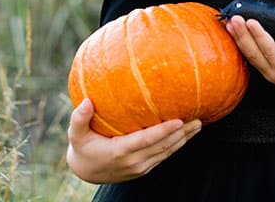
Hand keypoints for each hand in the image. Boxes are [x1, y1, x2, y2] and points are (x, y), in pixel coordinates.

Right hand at [66, 98, 201, 182]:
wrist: (85, 171)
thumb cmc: (82, 146)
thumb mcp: (75, 134)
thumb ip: (79, 118)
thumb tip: (86, 102)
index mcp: (120, 151)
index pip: (147, 140)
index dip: (164, 131)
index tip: (180, 120)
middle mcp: (133, 161)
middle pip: (163, 146)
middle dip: (182, 134)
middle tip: (198, 119)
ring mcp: (140, 167)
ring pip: (167, 152)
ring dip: (184, 140)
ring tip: (199, 124)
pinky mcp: (144, 169)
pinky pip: (163, 156)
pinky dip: (176, 145)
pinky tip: (186, 134)